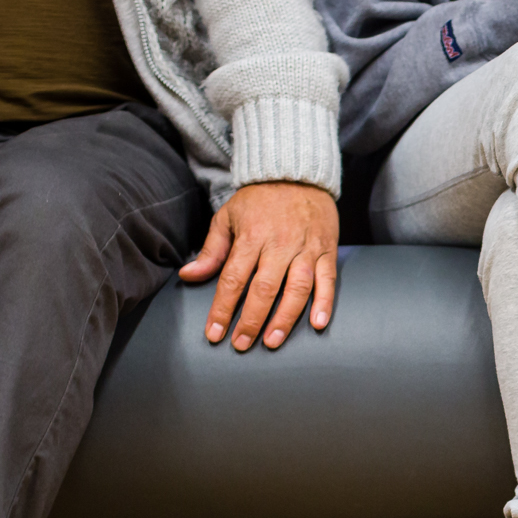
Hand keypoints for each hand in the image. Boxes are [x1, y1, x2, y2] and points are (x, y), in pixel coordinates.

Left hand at [182, 181, 339, 350]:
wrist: (296, 173)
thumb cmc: (259, 200)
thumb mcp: (228, 217)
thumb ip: (211, 250)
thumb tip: (188, 275)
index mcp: (251, 236)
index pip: (233, 279)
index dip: (222, 309)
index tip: (214, 333)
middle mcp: (279, 245)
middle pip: (264, 289)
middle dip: (250, 320)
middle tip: (241, 344)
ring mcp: (306, 249)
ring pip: (297, 289)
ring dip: (285, 319)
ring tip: (272, 342)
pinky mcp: (326, 251)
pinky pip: (328, 280)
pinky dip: (325, 303)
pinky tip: (318, 324)